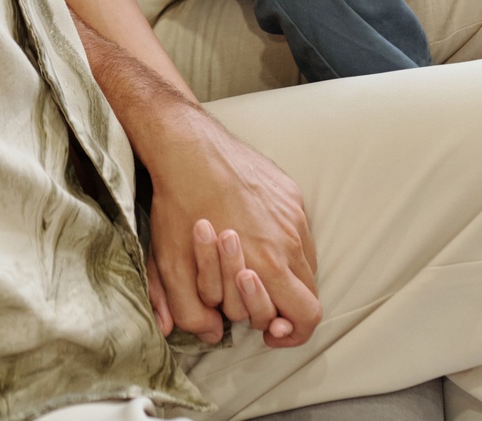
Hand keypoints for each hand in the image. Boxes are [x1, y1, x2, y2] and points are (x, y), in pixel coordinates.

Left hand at [145, 104, 318, 347]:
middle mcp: (289, 240)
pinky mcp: (290, 193)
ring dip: (286, 274)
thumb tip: (211, 333)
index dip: (293, 333)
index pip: (307, 316)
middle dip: (285, 305)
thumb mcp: (172, 267)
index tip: (269, 331)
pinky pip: (299, 231)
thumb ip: (190, 311)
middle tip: (257, 303)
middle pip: (309, 292)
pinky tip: (255, 237)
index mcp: (268, 264)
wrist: (187, 148)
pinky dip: (284, 244)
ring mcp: (293, 214)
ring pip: (306, 261)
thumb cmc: (180, 207)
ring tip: (254, 269)